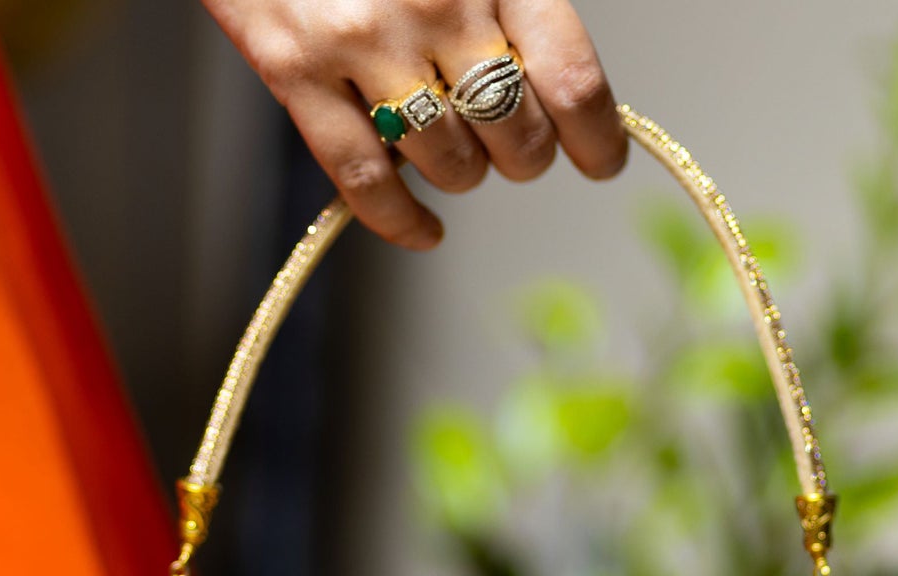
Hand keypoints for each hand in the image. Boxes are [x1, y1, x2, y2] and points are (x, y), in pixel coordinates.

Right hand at [202, 0, 625, 248]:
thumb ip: (515, 1)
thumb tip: (558, 87)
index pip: (571, 79)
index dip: (597, 138)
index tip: (601, 161)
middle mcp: (436, 3)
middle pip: (516, 135)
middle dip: (525, 154)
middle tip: (513, 144)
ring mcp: (362, 42)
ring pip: (450, 166)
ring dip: (463, 175)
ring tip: (453, 152)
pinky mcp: (296, 72)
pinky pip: (367, 184)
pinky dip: (403, 223)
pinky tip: (425, 230)